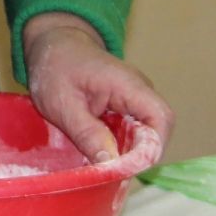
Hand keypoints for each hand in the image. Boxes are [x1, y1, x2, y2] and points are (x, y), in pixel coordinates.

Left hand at [23, 13, 172, 169]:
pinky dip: (117, 145)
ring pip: (143, 135)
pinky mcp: (126, 108)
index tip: (126, 168)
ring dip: (125, 152)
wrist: (54, 45)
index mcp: (129, 85)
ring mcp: (135, 100)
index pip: (161, 118)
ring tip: (98, 161)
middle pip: (155, 131)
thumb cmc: (55, 68)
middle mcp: (140, 92)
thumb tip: (112, 166)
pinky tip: (96, 150)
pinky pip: (131, 132)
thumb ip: (87, 133)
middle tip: (106, 171)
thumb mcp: (62, 104)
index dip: (151, 148)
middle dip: (135, 155)